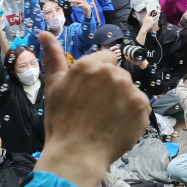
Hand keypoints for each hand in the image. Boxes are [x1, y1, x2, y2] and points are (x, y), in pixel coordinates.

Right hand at [35, 30, 151, 186]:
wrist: (76, 154)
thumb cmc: (61, 121)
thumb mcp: (54, 86)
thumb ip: (53, 57)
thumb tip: (44, 32)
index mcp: (90, 64)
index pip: (107, 58)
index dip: (99, 76)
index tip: (91, 92)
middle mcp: (113, 73)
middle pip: (119, 74)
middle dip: (111, 88)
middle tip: (96, 108)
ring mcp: (130, 90)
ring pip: (130, 90)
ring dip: (123, 100)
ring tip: (106, 119)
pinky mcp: (143, 107)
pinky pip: (140, 106)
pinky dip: (133, 115)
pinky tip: (117, 126)